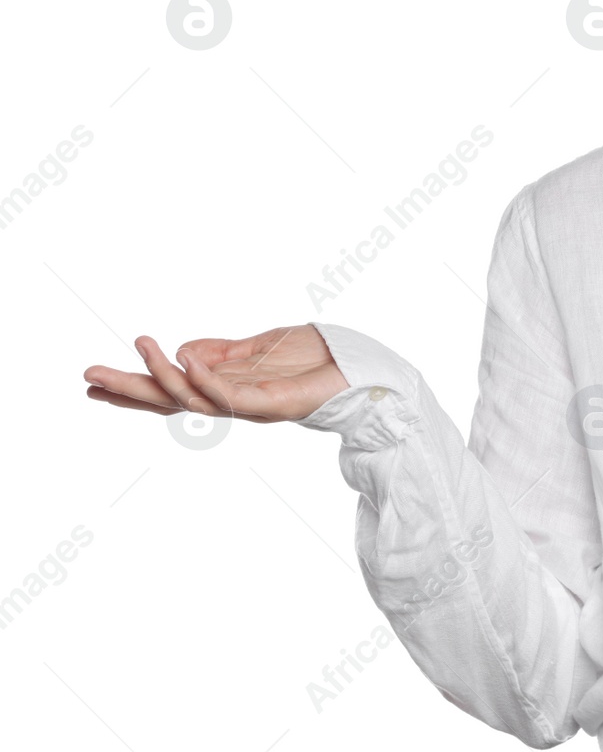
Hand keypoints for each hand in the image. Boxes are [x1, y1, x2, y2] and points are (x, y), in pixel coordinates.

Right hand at [84, 326, 349, 422]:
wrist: (365, 370)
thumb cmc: (318, 360)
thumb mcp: (261, 347)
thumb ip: (223, 351)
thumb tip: (181, 350)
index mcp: (227, 388)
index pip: (171, 392)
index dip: (133, 388)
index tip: (91, 384)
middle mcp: (234, 401)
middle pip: (172, 401)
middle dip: (130, 390)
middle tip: (88, 376)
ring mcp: (253, 405)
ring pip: (196, 398)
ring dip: (164, 374)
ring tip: (141, 345)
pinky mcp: (276, 404)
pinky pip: (234, 395)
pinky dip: (208, 378)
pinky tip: (186, 359)